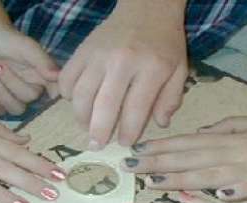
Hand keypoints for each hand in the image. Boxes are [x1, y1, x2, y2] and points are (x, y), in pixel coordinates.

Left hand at [0, 21, 59, 114]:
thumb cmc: (5, 38)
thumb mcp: (26, 47)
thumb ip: (43, 61)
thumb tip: (58, 76)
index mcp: (44, 75)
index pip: (56, 93)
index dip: (52, 98)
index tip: (39, 90)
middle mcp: (34, 87)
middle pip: (31, 99)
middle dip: (12, 83)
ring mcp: (17, 94)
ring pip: (16, 108)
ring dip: (0, 92)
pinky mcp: (2, 99)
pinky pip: (2, 113)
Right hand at [59, 0, 187, 148]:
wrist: (146, 8)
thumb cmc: (165, 43)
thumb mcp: (179, 69)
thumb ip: (171, 98)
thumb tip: (161, 124)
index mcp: (151, 68)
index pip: (136, 108)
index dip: (128, 130)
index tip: (124, 143)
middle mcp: (122, 61)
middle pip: (104, 105)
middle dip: (98, 131)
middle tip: (97, 145)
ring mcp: (99, 54)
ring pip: (81, 94)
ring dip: (81, 116)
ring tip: (87, 127)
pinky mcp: (82, 49)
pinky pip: (67, 77)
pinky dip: (67, 95)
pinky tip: (77, 103)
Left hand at [125, 116, 246, 200]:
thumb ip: (230, 127)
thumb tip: (201, 133)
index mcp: (234, 137)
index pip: (190, 142)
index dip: (161, 147)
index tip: (135, 152)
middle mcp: (238, 149)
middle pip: (192, 156)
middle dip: (158, 162)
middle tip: (128, 168)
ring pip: (211, 171)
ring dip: (181, 177)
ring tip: (153, 183)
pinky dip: (232, 190)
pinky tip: (212, 196)